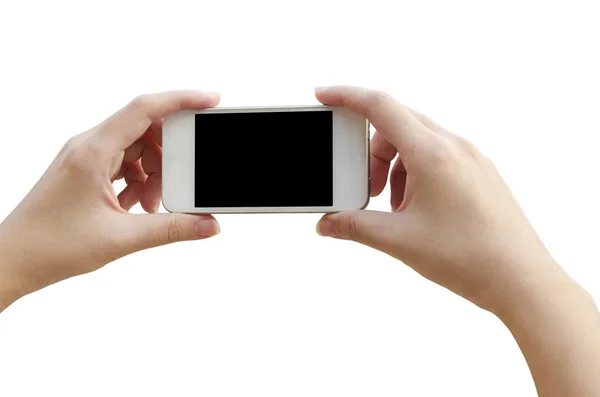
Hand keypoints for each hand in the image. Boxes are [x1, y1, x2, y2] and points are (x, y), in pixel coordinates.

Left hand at [0, 91, 220, 309]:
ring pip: (136, 149)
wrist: (13, 260)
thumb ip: (171, 229)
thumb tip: (207, 224)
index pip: (143, 109)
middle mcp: (88, 146)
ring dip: (154, 173)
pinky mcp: (86, 171)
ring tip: (153, 204)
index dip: (181, 100)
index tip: (210, 101)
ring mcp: (86, 158)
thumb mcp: (120, 238)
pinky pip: (124, 164)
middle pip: (144, 129)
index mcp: (92, 151)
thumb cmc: (50, 246)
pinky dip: (139, 182)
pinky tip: (138, 207)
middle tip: (182, 179)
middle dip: (170, 153)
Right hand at [315, 86, 568, 311]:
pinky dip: (416, 173)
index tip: (324, 96)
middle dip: (371, 152)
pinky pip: (437, 157)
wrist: (521, 280)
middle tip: (364, 186)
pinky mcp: (479, 172)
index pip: (381, 106)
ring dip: (395, 166)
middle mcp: (454, 146)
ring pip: (417, 141)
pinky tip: (416, 210)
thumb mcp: (399, 240)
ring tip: (393, 207)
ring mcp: (470, 158)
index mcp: (432, 153)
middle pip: (396, 125)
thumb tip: (327, 224)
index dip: (346, 96)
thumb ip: (355, 226)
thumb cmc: (469, 257)